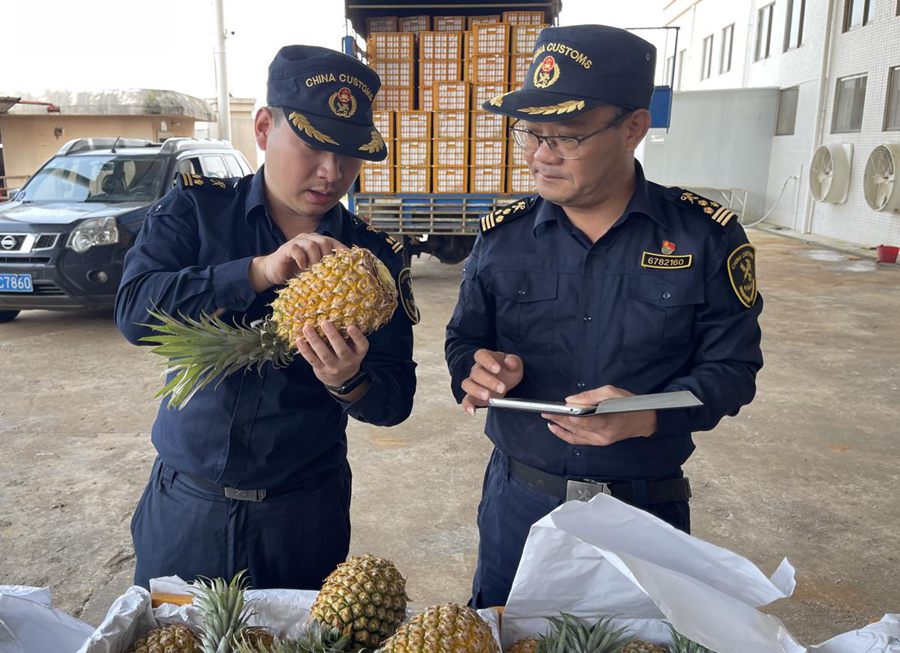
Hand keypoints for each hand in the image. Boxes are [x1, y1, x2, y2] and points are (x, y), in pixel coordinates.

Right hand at [251, 234, 346, 290]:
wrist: (273, 271)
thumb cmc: (296, 271)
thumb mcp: (314, 269)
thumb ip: (325, 267)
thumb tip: (344, 276)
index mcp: (318, 242)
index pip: (334, 242)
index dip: (342, 250)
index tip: (351, 262)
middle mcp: (309, 238)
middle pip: (324, 241)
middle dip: (327, 257)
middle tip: (326, 271)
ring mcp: (297, 242)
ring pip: (311, 244)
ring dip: (315, 260)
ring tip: (313, 271)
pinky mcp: (286, 248)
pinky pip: (297, 250)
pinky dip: (302, 259)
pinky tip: (302, 268)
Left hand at [295, 322, 368, 388]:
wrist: (341, 378)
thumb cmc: (347, 354)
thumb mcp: (354, 347)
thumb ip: (350, 336)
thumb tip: (340, 313)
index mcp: (358, 353)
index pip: (362, 344)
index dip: (357, 336)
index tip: (351, 326)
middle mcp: (348, 361)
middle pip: (341, 350)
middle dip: (332, 336)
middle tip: (325, 322)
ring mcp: (334, 367)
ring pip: (324, 354)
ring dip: (315, 340)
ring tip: (307, 328)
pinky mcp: (322, 370)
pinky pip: (312, 360)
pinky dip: (305, 350)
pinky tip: (299, 340)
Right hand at [460, 349, 523, 414]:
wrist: (505, 381)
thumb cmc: (507, 371)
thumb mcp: (515, 365)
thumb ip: (513, 362)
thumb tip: (509, 360)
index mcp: (486, 358)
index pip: (481, 355)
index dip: (487, 361)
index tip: (497, 369)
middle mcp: (477, 370)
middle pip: (476, 372)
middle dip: (489, 381)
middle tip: (502, 388)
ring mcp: (473, 382)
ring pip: (467, 384)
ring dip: (477, 391)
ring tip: (488, 397)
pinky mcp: (472, 396)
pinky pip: (466, 399)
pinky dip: (467, 405)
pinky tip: (472, 411)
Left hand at [541, 385, 657, 445]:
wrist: (644, 421)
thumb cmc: (630, 405)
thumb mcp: (612, 392)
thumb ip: (591, 396)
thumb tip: (571, 400)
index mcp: (607, 421)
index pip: (583, 421)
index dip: (567, 417)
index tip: (555, 411)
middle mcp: (602, 434)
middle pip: (575, 428)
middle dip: (559, 420)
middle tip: (545, 412)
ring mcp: (600, 441)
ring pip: (575, 436)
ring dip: (559, 427)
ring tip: (548, 418)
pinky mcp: (599, 443)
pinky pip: (578, 440)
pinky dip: (566, 435)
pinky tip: (556, 428)